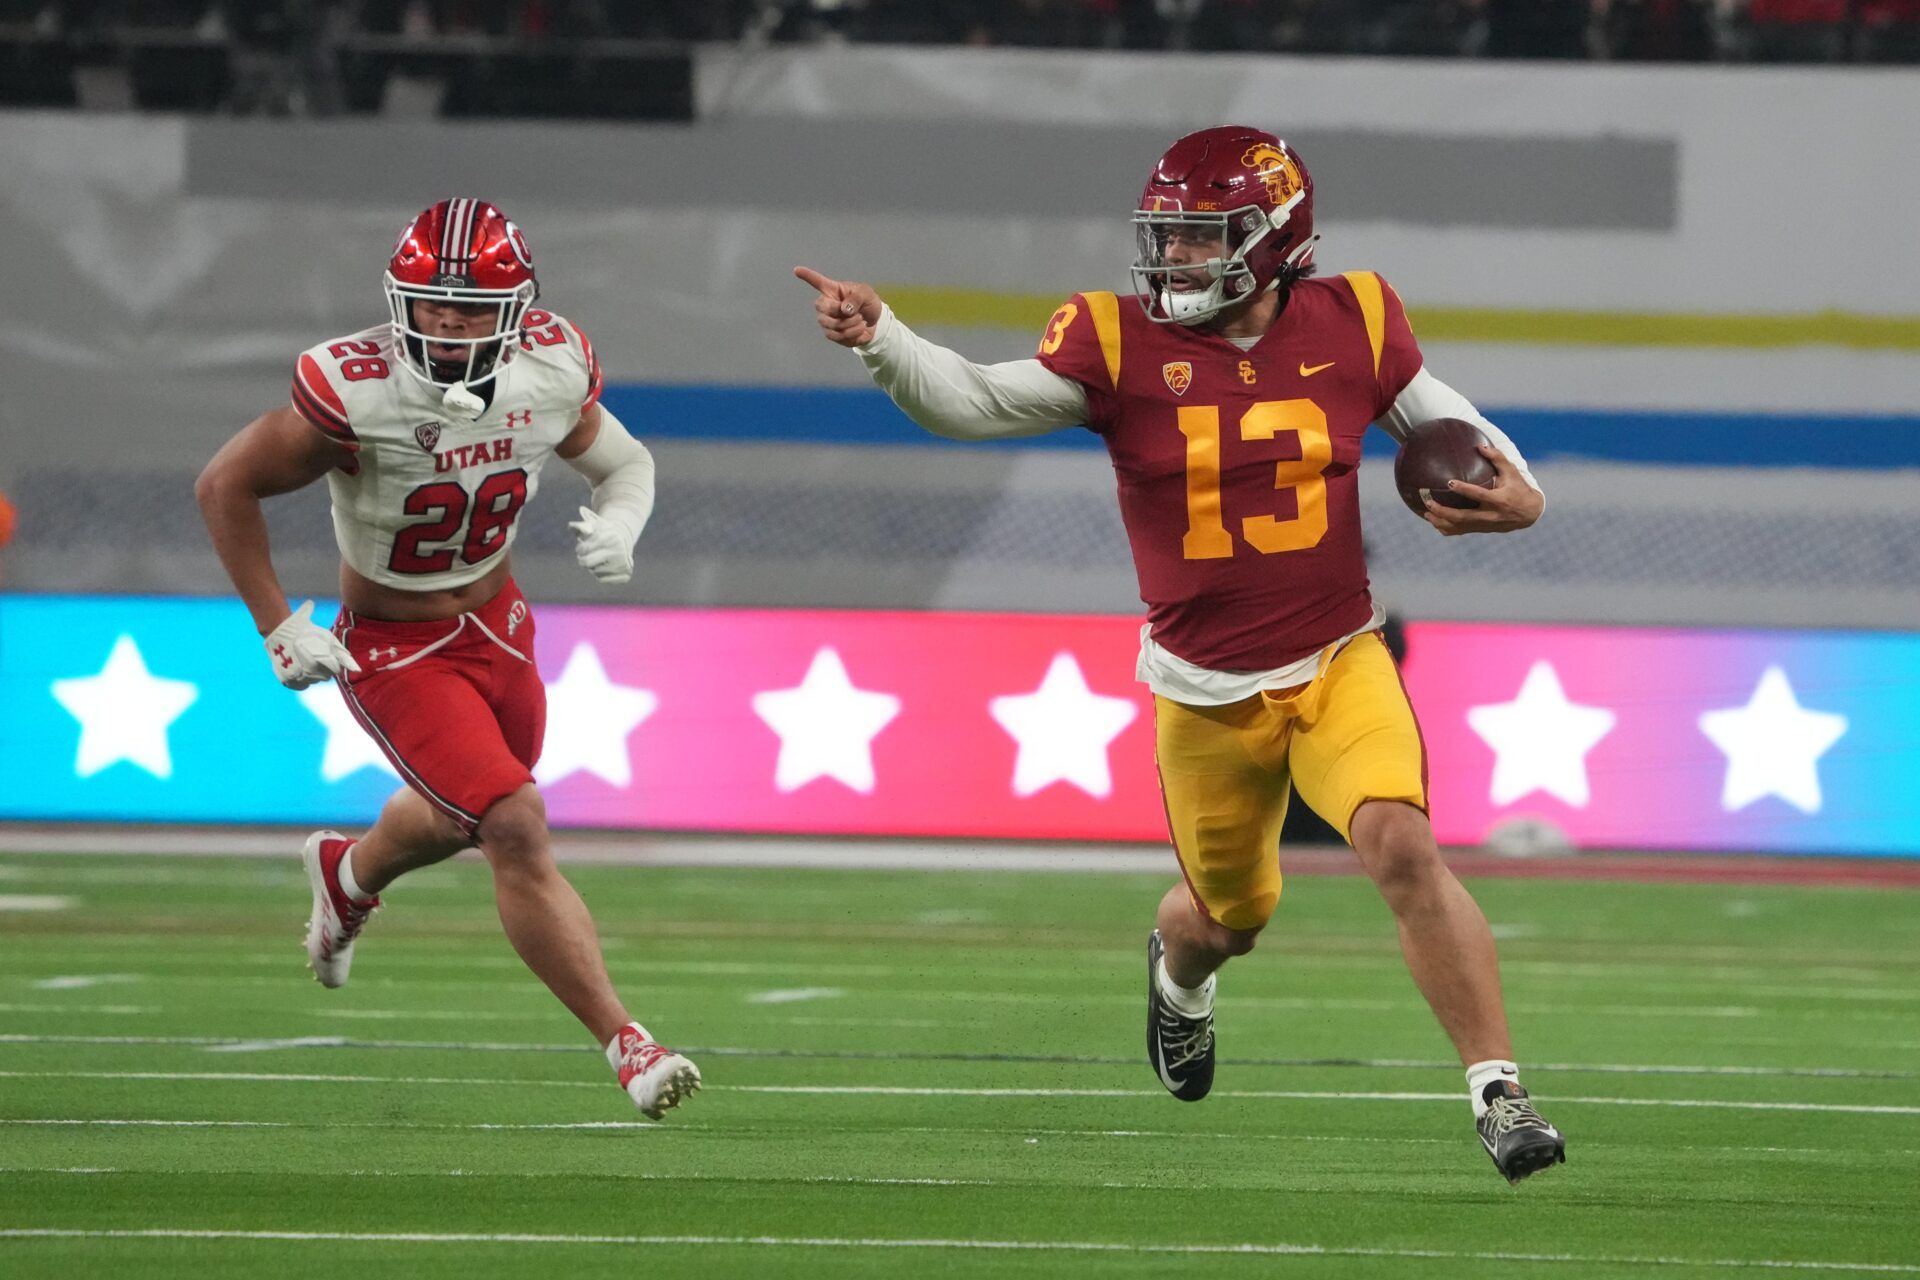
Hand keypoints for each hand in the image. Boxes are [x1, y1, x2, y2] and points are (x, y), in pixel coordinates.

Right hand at [263, 599, 360, 689]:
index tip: (325, 653)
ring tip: (305, 659)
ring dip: (313, 673)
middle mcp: (309, 671)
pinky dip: (303, 679)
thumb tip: (357, 670)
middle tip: (315, 655)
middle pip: (326, 677)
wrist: (279, 631)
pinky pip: (302, 686)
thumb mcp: (328, 639)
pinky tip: (300, 667)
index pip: (336, 670)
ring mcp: (297, 677)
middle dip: (324, 668)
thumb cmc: (307, 633)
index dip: (332, 661)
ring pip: (314, 681)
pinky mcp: (287, 680)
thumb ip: (342, 655)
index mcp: (321, 660)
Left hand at [570, 505, 635, 583]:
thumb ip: (582, 526)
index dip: (580, 549)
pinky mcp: (626, 575)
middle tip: (584, 557)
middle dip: (583, 560)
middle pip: (587, 563)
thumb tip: (571, 526)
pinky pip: (602, 580)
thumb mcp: (594, 525)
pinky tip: (605, 567)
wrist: (623, 540)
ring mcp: (624, 564)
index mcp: (611, 537)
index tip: (582, 547)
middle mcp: (619, 551)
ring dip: (593, 567)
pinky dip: (600, 575)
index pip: (584, 549)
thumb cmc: (604, 533)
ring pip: (595, 572)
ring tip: (599, 559)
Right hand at [794, 265, 882, 346]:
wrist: (874, 322)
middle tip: (859, 314)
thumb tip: (844, 309)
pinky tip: (859, 330)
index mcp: (832, 290)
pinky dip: (851, 334)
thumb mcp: (866, 294)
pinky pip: (837, 336)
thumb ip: (856, 298)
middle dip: (843, 314)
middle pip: (823, 309)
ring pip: (831, 325)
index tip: (797, 269)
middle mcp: (825, 304)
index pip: (817, 282)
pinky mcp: (831, 333)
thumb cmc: (867, 302)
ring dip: (851, 325)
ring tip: (861, 321)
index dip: (807, 276)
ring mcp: (826, 320)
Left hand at [1423, 444, 1543, 535]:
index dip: (1464, 490)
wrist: (1530, 513)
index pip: (1479, 495)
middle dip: (1444, 511)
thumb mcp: (1512, 472)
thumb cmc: (1519, 488)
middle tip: (1428, 502)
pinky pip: (1461, 531)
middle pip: (1464, 516)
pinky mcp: (1482, 529)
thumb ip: (1497, 458)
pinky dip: (1447, 528)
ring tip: (1425, 513)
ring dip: (1441, 521)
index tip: (1449, 483)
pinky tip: (1434, 522)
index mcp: (1499, 500)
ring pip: (1460, 527)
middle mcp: (1491, 515)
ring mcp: (1485, 525)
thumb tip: (1480, 445)